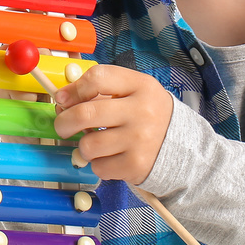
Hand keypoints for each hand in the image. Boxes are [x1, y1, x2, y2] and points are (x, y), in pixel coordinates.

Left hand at [52, 64, 173, 185]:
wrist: (181, 144)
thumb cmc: (147, 114)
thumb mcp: (133, 91)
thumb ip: (101, 90)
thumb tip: (63, 100)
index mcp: (140, 85)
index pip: (97, 78)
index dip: (73, 89)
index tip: (63, 99)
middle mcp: (141, 111)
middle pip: (85, 114)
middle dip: (64, 122)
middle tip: (63, 126)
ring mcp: (139, 139)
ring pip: (88, 145)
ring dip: (85, 146)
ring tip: (97, 143)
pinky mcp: (136, 165)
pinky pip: (99, 166)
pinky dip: (99, 164)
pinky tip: (112, 156)